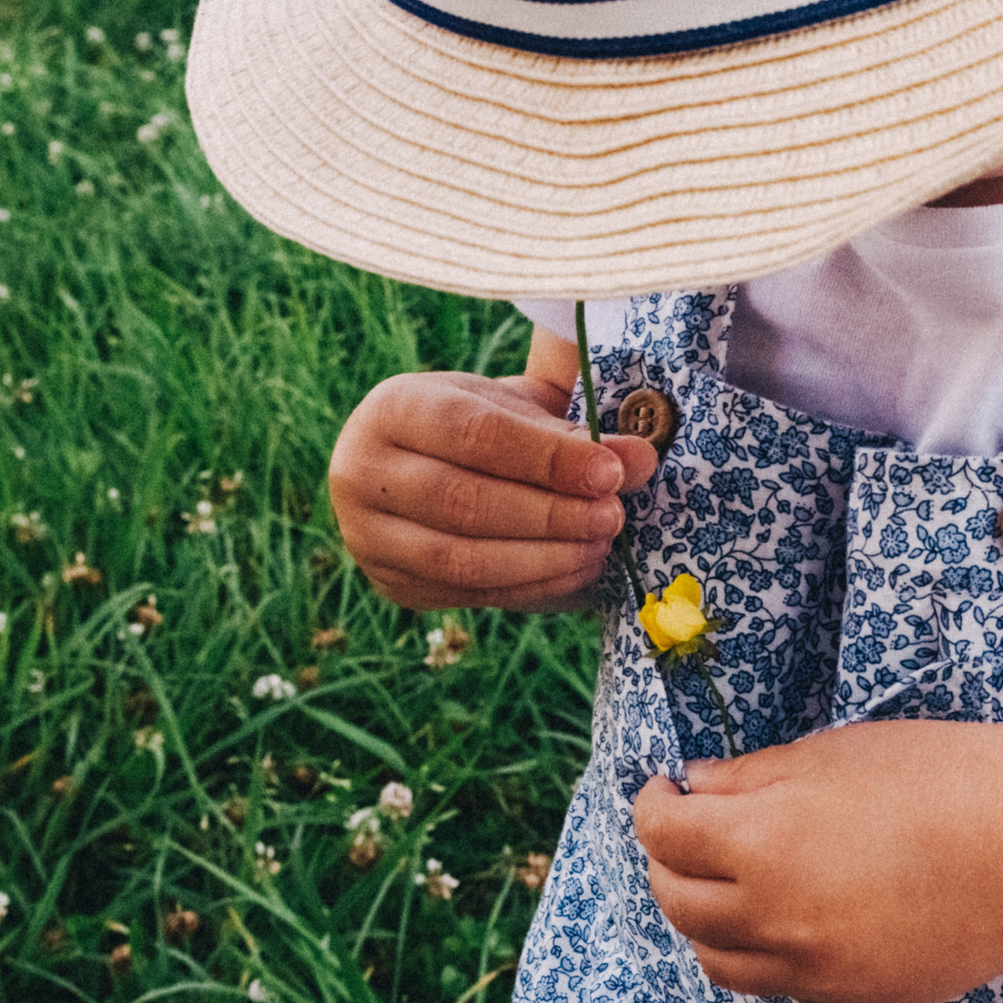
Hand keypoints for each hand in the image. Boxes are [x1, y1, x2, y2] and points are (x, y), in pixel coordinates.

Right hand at [329, 371, 657, 611]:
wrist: (423, 463)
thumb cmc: (480, 427)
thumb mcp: (520, 413)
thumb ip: (577, 433)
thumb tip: (642, 458)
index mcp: (392, 408)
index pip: (473, 435)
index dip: (546, 458)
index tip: (611, 472)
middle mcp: (361, 471)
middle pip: (463, 503)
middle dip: (549, 515)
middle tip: (613, 516)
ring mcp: (367, 536)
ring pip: (461, 560)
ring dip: (544, 558)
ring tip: (599, 544)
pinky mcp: (391, 584)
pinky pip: (467, 595)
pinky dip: (530, 586)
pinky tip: (575, 569)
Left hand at [632, 722, 1002, 1002]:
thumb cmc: (937, 780)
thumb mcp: (831, 756)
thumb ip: (750, 779)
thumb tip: (693, 789)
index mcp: (762, 841)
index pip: (662, 834)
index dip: (653, 805)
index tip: (665, 790)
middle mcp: (774, 916)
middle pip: (675, 901)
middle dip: (668, 861)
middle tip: (688, 832)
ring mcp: (811, 969)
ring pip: (714, 958)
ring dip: (705, 917)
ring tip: (728, 881)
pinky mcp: (848, 999)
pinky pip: (777, 982)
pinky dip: (763, 950)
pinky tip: (789, 913)